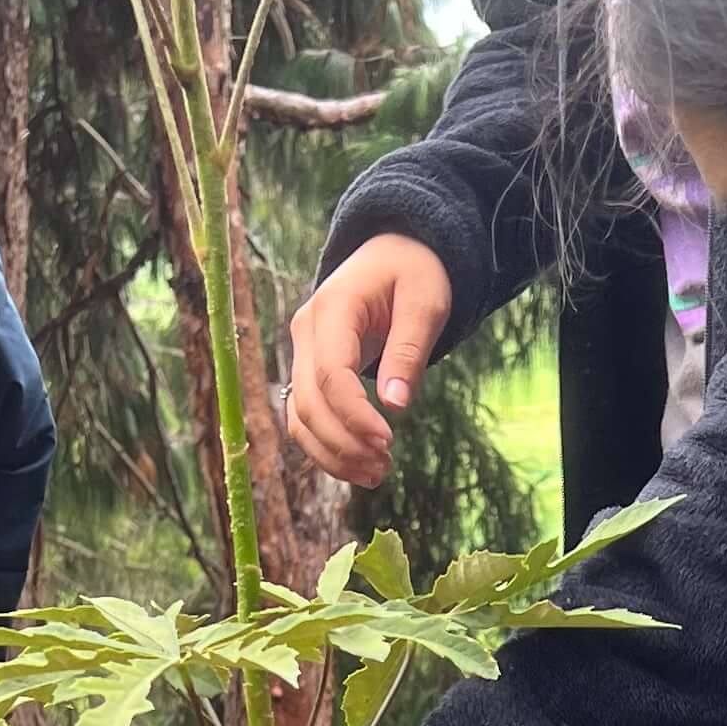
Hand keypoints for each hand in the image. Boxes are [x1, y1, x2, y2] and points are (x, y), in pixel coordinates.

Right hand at [286, 238, 452, 483]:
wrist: (395, 250)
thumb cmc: (415, 271)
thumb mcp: (425, 302)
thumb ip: (409, 351)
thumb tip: (396, 405)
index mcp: (332, 309)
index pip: (331, 376)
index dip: (355, 416)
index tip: (388, 442)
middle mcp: (306, 332)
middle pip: (309, 403)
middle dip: (343, 443)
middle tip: (384, 468)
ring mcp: (304, 352)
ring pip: (301, 417)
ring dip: (332, 453)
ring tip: (376, 475)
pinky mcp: (312, 369)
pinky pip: (308, 416)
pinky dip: (327, 446)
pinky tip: (359, 466)